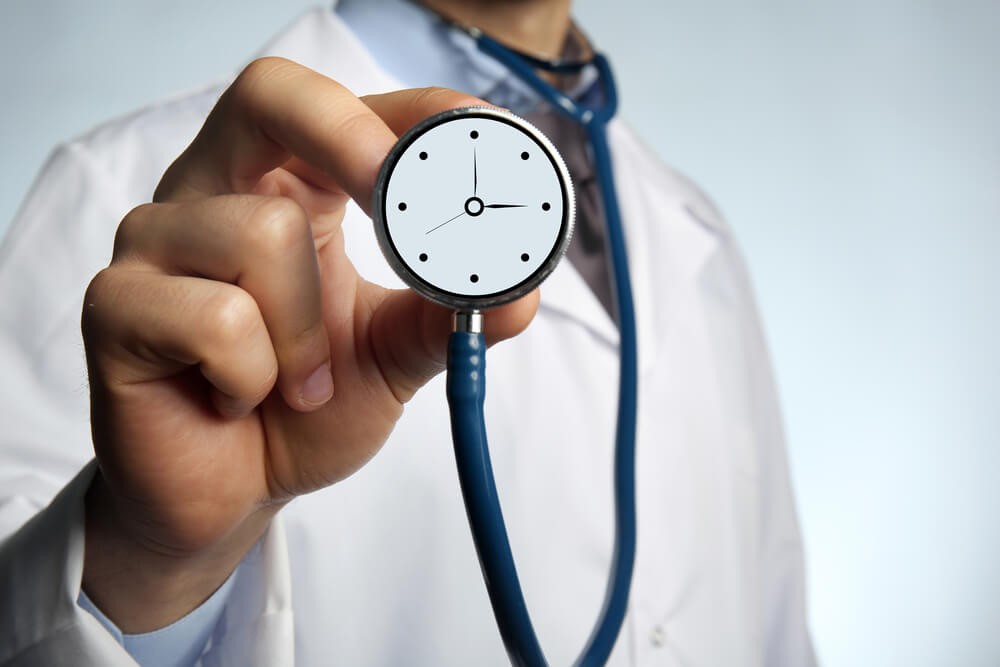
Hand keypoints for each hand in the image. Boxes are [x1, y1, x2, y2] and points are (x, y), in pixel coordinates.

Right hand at [80, 57, 538, 631]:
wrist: (227, 495)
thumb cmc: (302, 410)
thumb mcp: (391, 355)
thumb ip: (449, 316)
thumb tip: (523, 290)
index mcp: (285, 186)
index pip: (344, 105)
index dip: (414, 113)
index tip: (479, 145)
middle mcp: (215, 191)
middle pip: (271, 93)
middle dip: (352, 136)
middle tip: (402, 196)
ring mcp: (156, 242)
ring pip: (260, 233)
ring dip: (307, 333)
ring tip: (298, 383)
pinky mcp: (115, 306)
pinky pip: (215, 317)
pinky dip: (254, 375)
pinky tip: (236, 398)